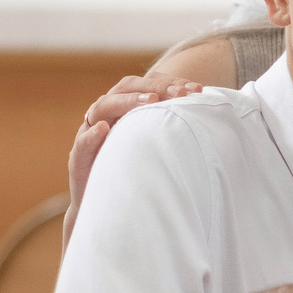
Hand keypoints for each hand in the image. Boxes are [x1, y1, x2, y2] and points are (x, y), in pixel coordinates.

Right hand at [66, 73, 202, 235]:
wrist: (109, 209)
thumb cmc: (139, 173)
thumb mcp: (161, 149)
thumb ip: (176, 132)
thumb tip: (213, 120)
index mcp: (128, 109)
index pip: (149, 85)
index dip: (172, 83)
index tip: (197, 89)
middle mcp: (108, 116)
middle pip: (126, 88)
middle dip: (154, 87)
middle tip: (178, 93)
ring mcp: (91, 134)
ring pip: (103, 107)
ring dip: (126, 102)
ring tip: (150, 101)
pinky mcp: (79, 158)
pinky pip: (82, 142)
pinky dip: (92, 135)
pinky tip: (104, 130)